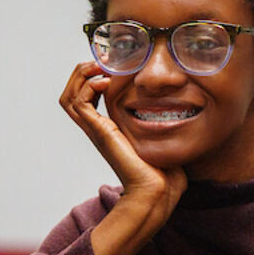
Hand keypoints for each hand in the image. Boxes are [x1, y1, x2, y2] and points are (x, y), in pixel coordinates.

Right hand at [58, 62, 186, 207]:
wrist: (157, 192)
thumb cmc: (163, 173)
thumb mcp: (163, 140)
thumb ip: (166, 125)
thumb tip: (184, 112)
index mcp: (109, 129)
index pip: (87, 98)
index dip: (94, 77)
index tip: (112, 66)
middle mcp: (98, 129)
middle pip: (71, 95)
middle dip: (83, 72)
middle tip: (102, 62)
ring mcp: (96, 131)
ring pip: (69, 97)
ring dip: (82, 75)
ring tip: (100, 67)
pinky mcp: (100, 132)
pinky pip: (78, 103)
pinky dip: (87, 86)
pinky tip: (106, 82)